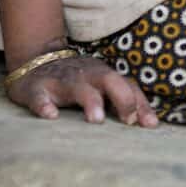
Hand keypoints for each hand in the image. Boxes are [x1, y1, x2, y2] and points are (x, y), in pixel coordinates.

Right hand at [7, 53, 159, 126]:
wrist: (33, 62)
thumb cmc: (76, 81)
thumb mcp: (100, 87)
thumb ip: (122, 101)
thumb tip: (151, 123)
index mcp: (103, 74)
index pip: (128, 85)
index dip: (140, 103)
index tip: (150, 124)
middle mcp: (85, 75)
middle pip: (108, 79)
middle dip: (121, 97)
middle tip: (128, 121)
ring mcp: (61, 80)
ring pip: (77, 87)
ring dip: (89, 100)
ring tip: (96, 119)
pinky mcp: (36, 89)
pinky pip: (40, 97)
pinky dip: (45, 105)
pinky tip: (50, 116)